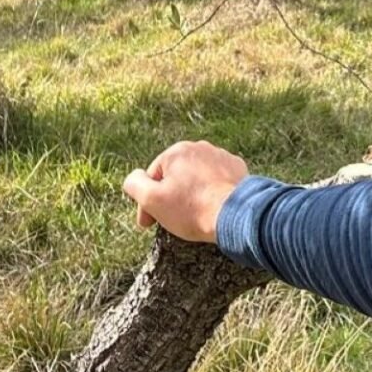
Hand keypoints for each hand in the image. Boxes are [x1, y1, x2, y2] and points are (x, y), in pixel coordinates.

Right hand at [122, 140, 248, 243]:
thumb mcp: (151, 199)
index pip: (152, 177)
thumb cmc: (192, 209)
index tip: (148, 224)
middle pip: (175, 176)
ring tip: (195, 215)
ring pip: (197, 177)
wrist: (236, 215)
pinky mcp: (237, 169)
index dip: (147, 203)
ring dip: (192, 193)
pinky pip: (217, 180)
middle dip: (170, 197)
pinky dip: (212, 191)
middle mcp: (199, 147)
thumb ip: (134, 184)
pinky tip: (212, 207)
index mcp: (176, 152)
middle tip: (172, 220)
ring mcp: (221, 157)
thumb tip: (133, 178)